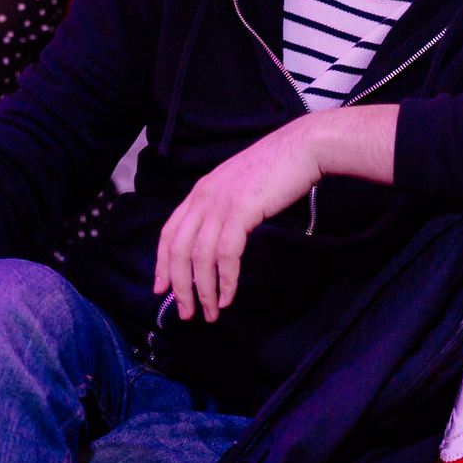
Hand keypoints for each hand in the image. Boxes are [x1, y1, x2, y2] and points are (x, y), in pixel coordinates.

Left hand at [154, 115, 324, 323]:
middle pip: (178, 249)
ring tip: (209, 313)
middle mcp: (203, 196)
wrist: (302, 148)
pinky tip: (228, 296)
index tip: (161, 289)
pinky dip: (225, 280)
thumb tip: (217, 238)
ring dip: (202, 290)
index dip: (161, 263)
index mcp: (200, 191)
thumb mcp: (238, 187)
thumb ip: (223, 207)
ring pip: (199, 256)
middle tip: (185, 313)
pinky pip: (226, 254)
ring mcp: (221, 202)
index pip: (168, 231)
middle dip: (179, 286)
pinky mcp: (241, 210)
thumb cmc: (276, 169)